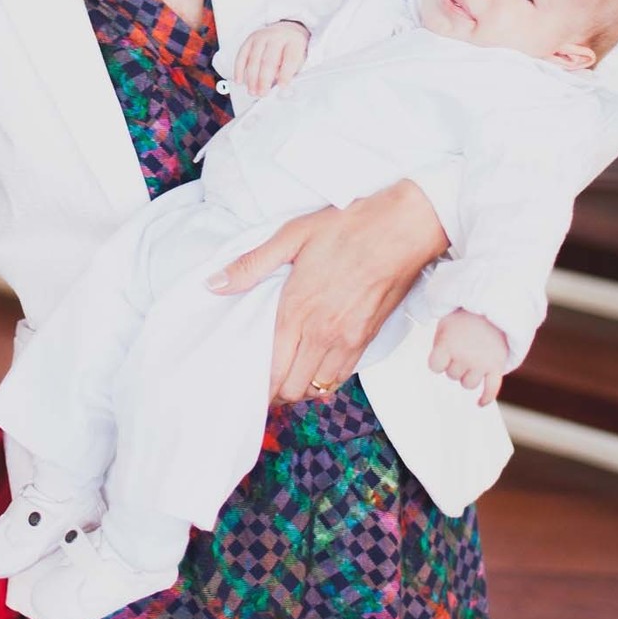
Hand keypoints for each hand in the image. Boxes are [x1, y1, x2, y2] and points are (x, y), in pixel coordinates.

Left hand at [207, 181, 447, 402]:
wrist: (403, 228)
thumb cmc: (349, 226)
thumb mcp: (292, 236)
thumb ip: (251, 265)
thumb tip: (214, 284)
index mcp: (298, 310)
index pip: (273, 371)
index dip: (258, 387)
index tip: (247, 384)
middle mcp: (323, 333)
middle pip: (293, 389)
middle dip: (276, 391)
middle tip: (265, 379)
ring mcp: (349, 339)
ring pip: (319, 388)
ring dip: (301, 387)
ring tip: (288, 373)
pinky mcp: (368, 338)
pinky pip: (342, 376)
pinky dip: (325, 379)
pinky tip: (315, 363)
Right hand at [233, 22, 309, 96]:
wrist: (286, 31)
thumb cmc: (292, 50)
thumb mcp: (300, 59)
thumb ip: (291, 72)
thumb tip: (278, 87)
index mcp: (294, 41)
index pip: (290, 58)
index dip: (286, 74)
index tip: (282, 86)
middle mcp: (277, 36)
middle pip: (269, 60)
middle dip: (264, 79)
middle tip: (263, 93)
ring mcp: (262, 36)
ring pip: (254, 59)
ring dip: (251, 78)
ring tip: (252, 91)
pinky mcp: (250, 39)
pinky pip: (242, 55)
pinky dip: (239, 69)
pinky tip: (239, 81)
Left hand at [428, 309, 507, 405]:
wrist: (495, 305)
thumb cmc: (467, 315)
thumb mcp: (446, 322)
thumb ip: (440, 343)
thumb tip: (437, 364)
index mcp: (448, 344)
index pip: (435, 366)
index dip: (438, 362)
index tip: (442, 354)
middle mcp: (463, 356)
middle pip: (452, 375)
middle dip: (455, 364)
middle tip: (462, 348)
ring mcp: (481, 363)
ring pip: (468, 384)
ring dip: (468, 376)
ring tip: (472, 361)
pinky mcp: (497, 366)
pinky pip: (492, 389)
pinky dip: (486, 398)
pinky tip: (480, 403)